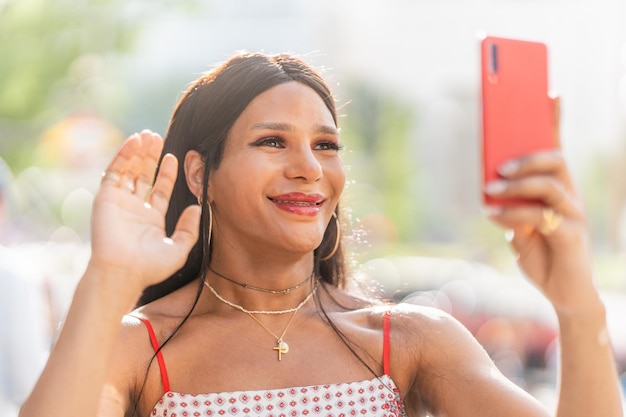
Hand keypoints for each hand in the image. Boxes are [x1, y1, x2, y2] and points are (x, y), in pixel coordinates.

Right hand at [89, 130, 200, 292]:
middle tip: (157, 137)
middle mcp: (134, 208)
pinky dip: (123, 155)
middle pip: (144, 176)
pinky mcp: (105, 197)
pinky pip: (114, 171)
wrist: (123, 272)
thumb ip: (190, 228)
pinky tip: (134, 142)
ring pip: (129, 170)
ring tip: (147, 134)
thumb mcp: (180, 249)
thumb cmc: (150, 267)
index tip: (173, 157)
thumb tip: (198, 208)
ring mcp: (119, 202)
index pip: (160, 189)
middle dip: (150, 157)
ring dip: (137, 152)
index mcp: (151, 219)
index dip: (167, 173)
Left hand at [483, 98, 599, 315]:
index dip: (554, 121)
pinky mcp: (570, 233)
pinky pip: (540, 215)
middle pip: (555, 159)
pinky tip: (493, 215)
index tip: (548, 92)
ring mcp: (573, 213)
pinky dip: (513, 213)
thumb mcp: (519, 227)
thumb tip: (492, 187)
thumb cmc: (541, 255)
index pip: (556, 148)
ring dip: (515, 184)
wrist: (563, 293)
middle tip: (497, 164)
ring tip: (489, 189)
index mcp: (557, 188)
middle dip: (526, 156)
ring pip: (549, 183)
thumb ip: (510, 207)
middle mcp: (569, 195)